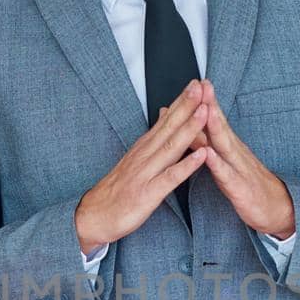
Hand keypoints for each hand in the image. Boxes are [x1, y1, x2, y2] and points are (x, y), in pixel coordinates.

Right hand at [74, 81, 208, 250]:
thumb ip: (152, 139)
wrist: (94, 216)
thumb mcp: (135, 160)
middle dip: (187, 106)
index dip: (181, 101)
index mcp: (143, 148)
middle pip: (169, 127)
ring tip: (205, 111)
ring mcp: (146, 173)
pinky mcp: (148, 194)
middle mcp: (144, 155)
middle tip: (202, 86)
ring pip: (171, 147)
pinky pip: (170, 178)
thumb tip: (164, 115)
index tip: (196, 83)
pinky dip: (186, 166)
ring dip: (189, 128)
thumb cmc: (118, 190)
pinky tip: (201, 156)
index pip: (165, 119)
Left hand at [199, 81, 294, 236]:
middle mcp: (235, 153)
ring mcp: (240, 169)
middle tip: (202, 85)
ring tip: (206, 109)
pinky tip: (209, 155)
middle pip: (221, 125)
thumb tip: (187, 127)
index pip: (216, 120)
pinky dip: (218, 164)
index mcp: (229, 147)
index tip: (195, 81)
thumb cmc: (246, 184)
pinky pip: (227, 175)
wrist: (276, 209)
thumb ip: (206, 144)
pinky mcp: (241, 189)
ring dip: (216, 126)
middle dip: (211, 104)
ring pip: (225, 145)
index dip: (206, 100)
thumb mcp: (224, 161)